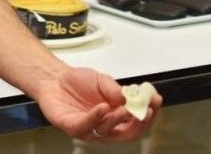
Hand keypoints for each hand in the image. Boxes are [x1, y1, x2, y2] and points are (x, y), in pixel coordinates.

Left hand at [35, 68, 159, 141]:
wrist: (54, 78)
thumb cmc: (78, 82)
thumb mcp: (102, 80)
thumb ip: (116, 90)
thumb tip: (131, 98)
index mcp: (116, 115)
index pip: (138, 120)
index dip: (149, 112)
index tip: (156, 100)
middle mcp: (105, 125)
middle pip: (128, 133)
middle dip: (140, 123)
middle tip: (146, 111)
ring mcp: (90, 128)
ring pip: (109, 132)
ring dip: (119, 120)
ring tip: (126, 108)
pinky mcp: (73, 127)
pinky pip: (86, 127)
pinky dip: (96, 117)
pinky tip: (103, 107)